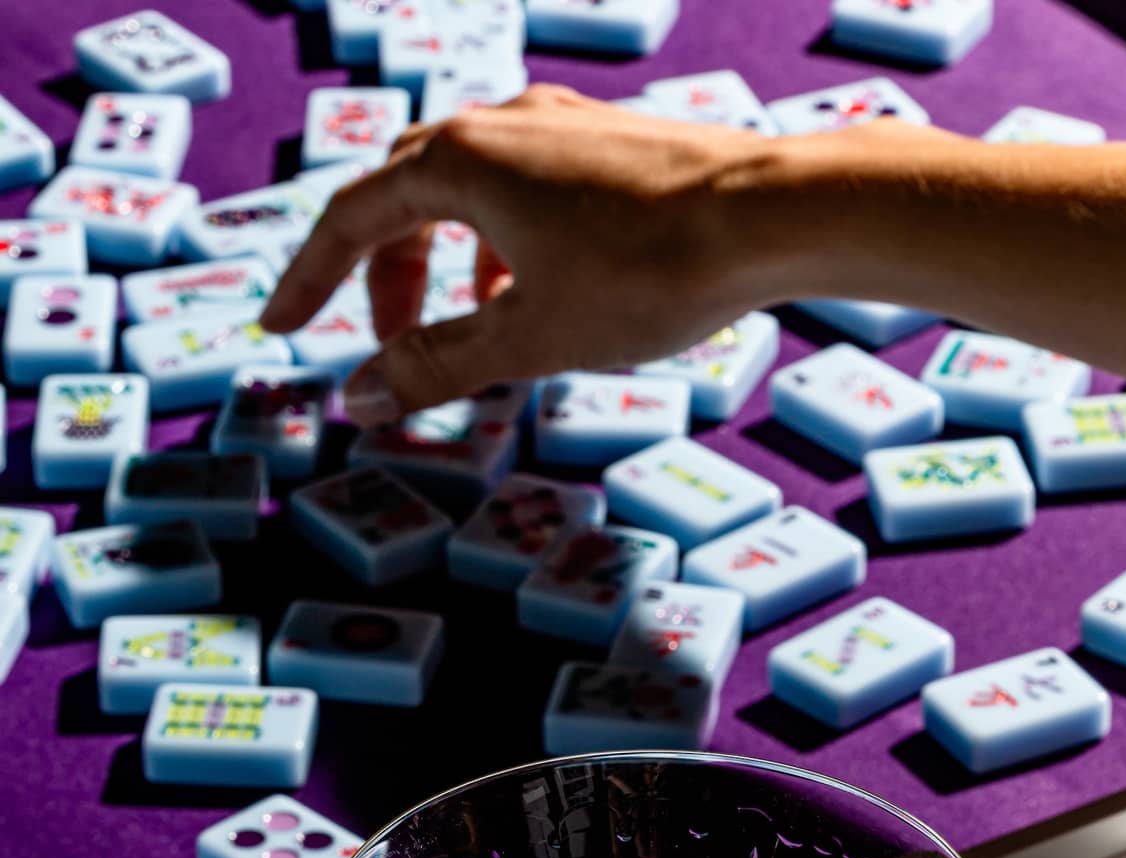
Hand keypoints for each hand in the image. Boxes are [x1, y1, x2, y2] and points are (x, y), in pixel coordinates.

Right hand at [262, 86, 776, 424]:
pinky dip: (505, 247)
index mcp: (459, 162)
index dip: (311, 280)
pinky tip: (541, 296)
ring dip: (451, 266)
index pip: (352, 218)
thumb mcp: (529, 336)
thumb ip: (437, 367)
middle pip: (406, 197)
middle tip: (388, 346)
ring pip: (470, 194)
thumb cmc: (649, 272)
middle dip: (387, 277)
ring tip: (472, 333)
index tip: (284, 328)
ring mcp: (559, 126)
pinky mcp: (608, 145)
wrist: (771, 216)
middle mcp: (501, 124)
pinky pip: (526, 191)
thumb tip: (358, 396)